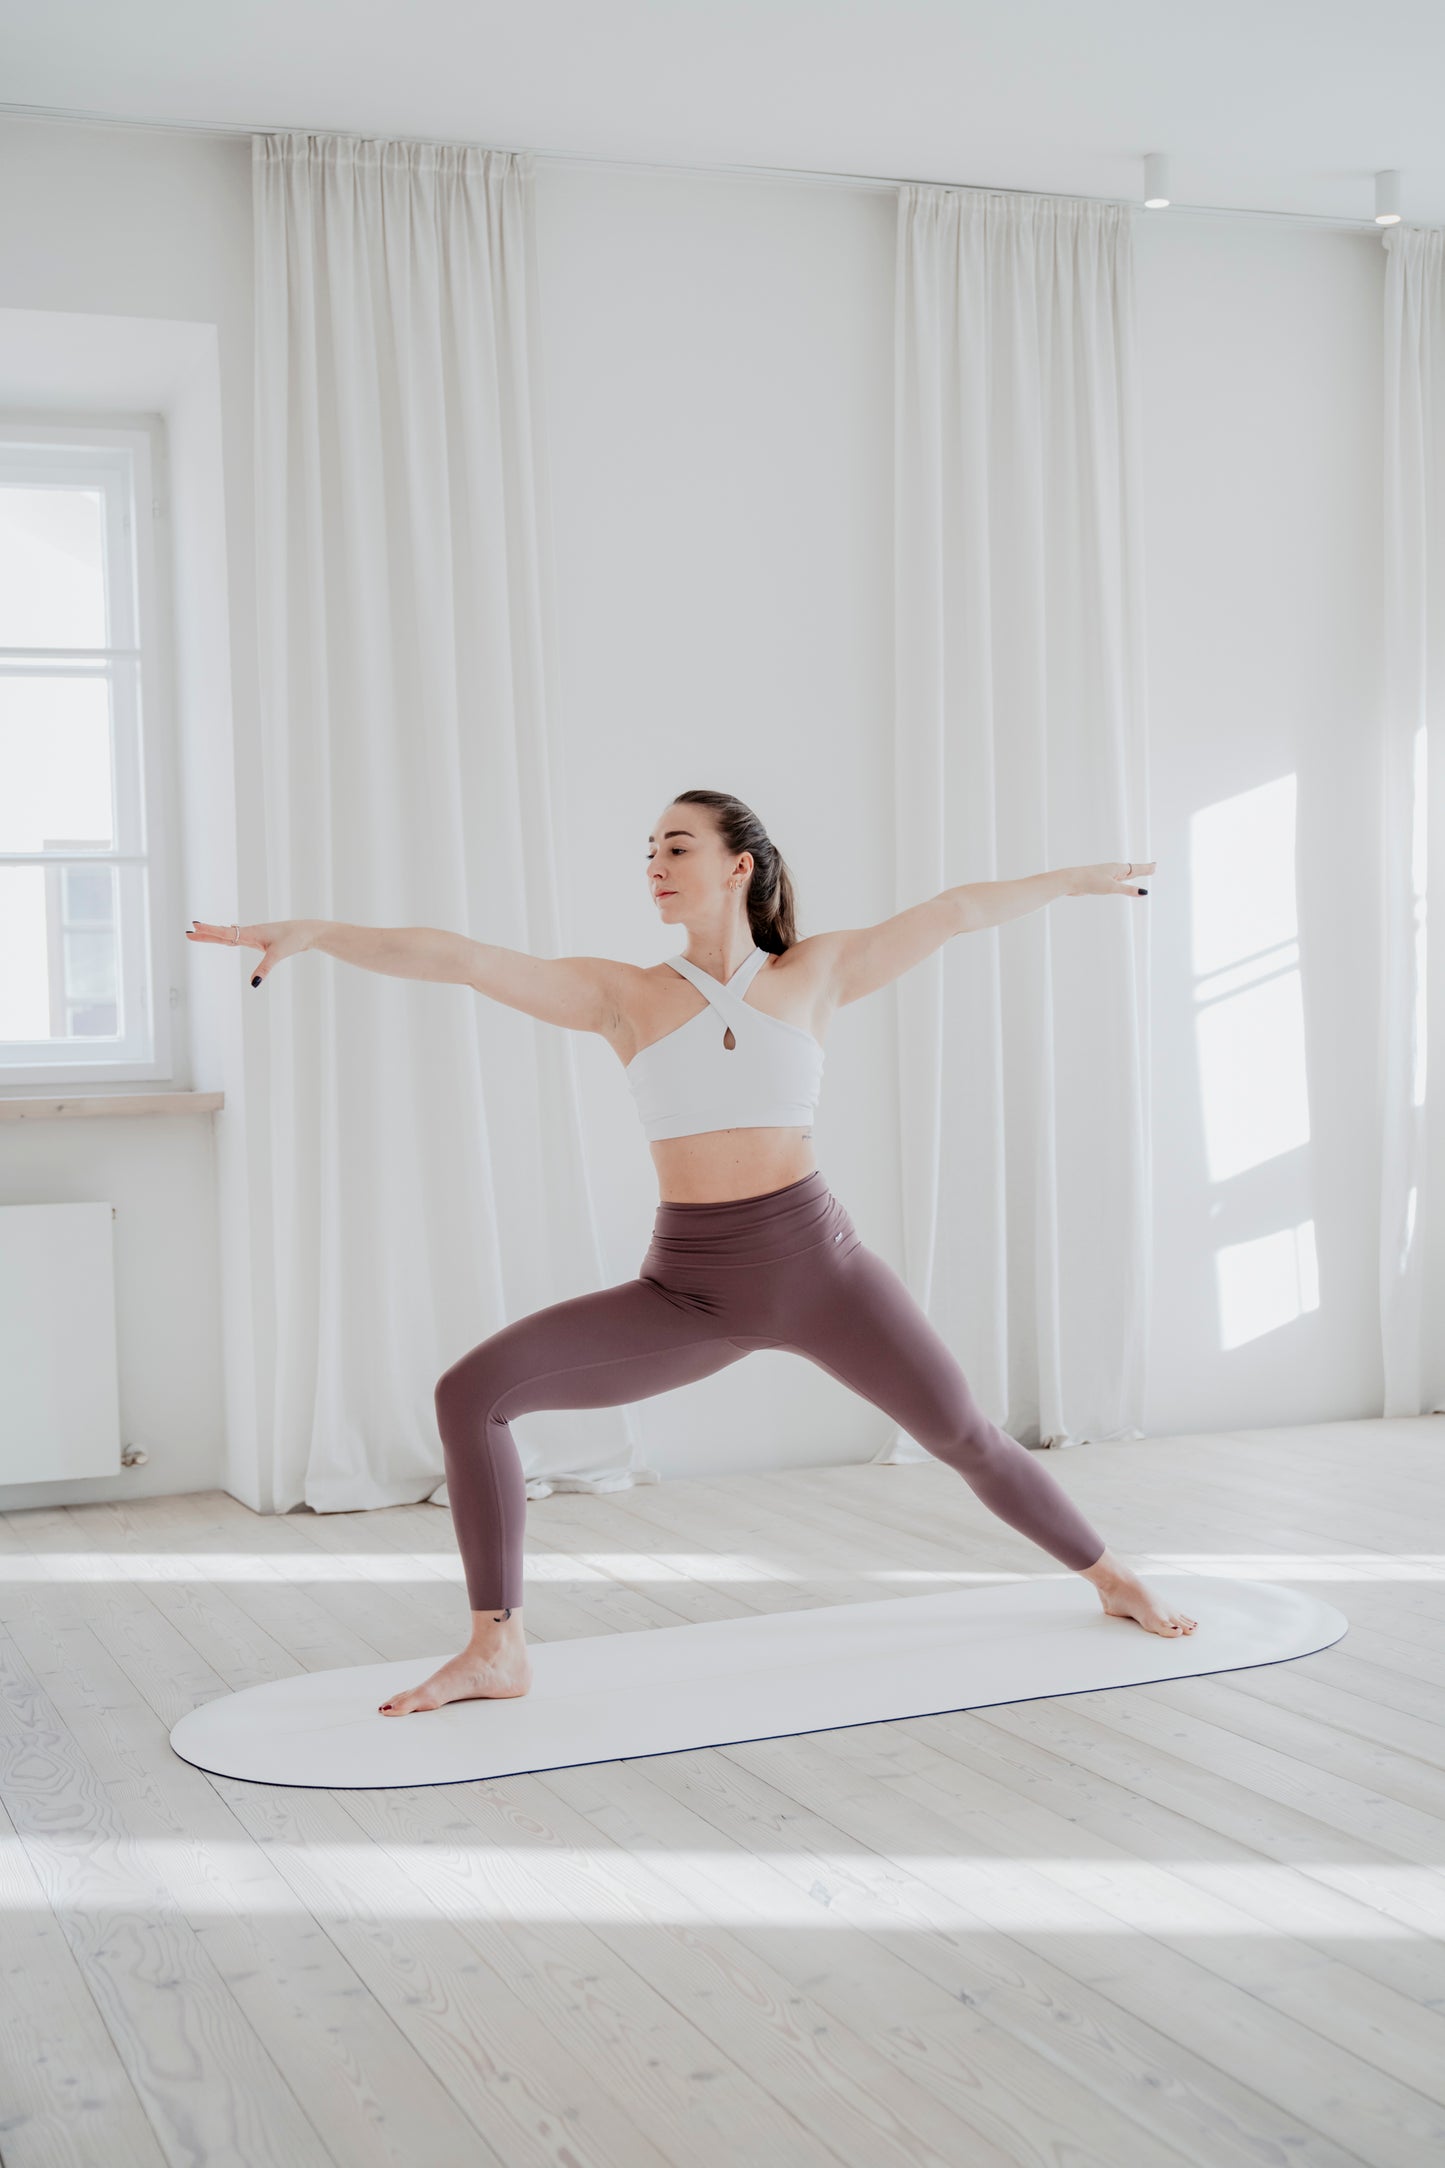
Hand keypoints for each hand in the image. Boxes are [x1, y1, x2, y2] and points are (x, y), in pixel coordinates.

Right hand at [186, 918, 313, 984]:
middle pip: (223, 933)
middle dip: (206, 934)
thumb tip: (253, 984)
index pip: (225, 933)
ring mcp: (255, 934)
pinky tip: (228, 935)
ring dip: (214, 934)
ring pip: (230, 934)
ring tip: (199, 933)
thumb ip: (264, 969)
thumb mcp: (277, 955)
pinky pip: (239, 937)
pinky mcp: (260, 938)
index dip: (209, 931)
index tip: (193, 926)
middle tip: (188, 932)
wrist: (307, 931)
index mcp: (251, 933)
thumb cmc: (293, 939)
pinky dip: (228, 936)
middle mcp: (250, 932)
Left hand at [1071, 861, 1153, 897]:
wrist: (1071, 881)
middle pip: (1132, 870)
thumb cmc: (1090, 881)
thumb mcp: (1112, 887)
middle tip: (1153, 868)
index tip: (1155, 866)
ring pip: (1123, 875)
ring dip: (1132, 874)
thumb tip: (1143, 893)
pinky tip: (1119, 882)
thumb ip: (1128, 890)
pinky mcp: (1099, 881)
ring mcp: (1106, 875)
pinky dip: (1122, 881)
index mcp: (1118, 869)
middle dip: (1142, 870)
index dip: (1146, 868)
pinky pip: (1115, 880)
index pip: (1136, 869)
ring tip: (1138, 873)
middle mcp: (1113, 870)